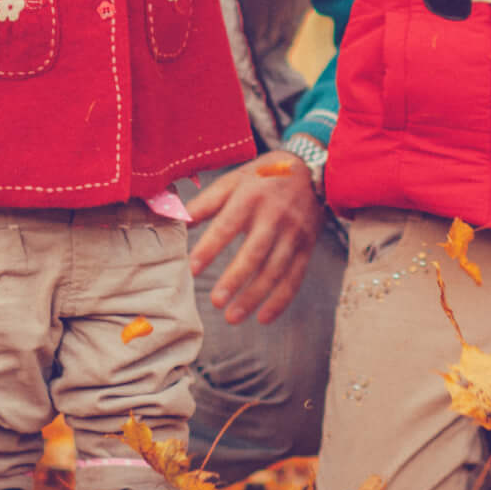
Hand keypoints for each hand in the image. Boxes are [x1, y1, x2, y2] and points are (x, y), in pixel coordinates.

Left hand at [184, 154, 323, 323]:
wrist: (314, 171)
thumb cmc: (264, 177)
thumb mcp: (235, 180)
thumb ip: (206, 202)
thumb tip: (176, 219)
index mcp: (251, 197)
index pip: (228, 225)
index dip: (210, 247)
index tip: (192, 267)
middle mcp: (275, 216)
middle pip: (255, 252)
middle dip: (235, 279)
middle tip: (215, 301)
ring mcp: (294, 233)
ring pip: (275, 270)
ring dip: (254, 296)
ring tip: (231, 316)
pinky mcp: (307, 247)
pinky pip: (295, 278)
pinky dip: (280, 300)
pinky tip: (263, 318)